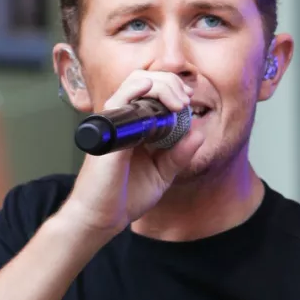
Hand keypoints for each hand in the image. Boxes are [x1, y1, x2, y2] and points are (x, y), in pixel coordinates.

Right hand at [62, 70, 203, 235]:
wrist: (101, 218)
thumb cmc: (125, 197)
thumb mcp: (162, 174)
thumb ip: (179, 154)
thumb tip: (198, 132)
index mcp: (135, 127)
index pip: (151, 92)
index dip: (172, 88)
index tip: (188, 99)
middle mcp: (122, 121)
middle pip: (144, 81)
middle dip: (170, 83)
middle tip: (184, 99)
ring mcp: (114, 124)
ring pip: (134, 84)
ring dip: (160, 85)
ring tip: (177, 101)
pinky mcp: (108, 132)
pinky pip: (118, 101)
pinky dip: (135, 89)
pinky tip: (148, 88)